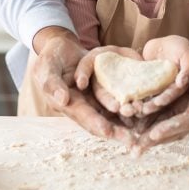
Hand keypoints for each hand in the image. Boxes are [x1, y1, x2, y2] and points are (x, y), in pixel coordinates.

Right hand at [32, 27, 136, 145]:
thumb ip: (51, 83)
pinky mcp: (102, 92)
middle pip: (100, 121)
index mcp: (67, 103)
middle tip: (131, 141)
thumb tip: (62, 100)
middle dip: (115, 131)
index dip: (95, 124)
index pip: (83, 116)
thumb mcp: (46, 67)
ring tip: (141, 131)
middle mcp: (82, 106)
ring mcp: (93, 100)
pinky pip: (115, 102)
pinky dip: (127, 108)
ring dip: (124, 123)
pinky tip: (143, 112)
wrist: (61, 48)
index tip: (108, 133)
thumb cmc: (51, 57)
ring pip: (111, 115)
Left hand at [131, 24, 188, 153]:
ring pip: (163, 120)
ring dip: (147, 130)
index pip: (187, 121)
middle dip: (154, 138)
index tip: (154, 134)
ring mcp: (184, 102)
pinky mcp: (176, 95)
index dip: (171, 128)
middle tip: (135, 149)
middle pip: (172, 127)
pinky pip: (160, 107)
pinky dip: (147, 114)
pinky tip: (131, 117)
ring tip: (129, 139)